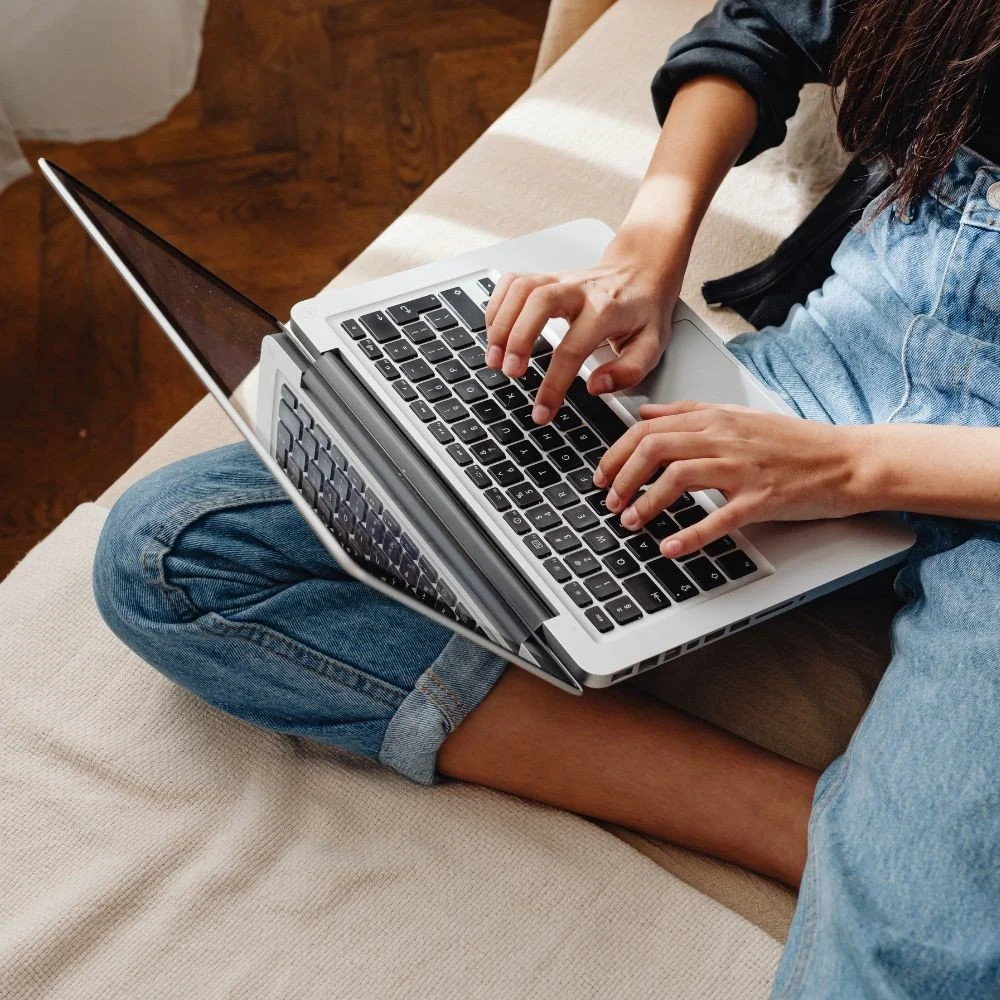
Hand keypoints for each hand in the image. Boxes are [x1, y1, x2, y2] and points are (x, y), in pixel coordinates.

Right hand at [483, 231, 685, 423]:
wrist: (643, 271)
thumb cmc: (644, 311)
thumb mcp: (652, 346)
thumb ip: (628, 371)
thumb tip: (595, 387)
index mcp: (606, 310)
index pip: (573, 349)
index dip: (553, 384)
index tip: (542, 411)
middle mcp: (579, 290)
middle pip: (538, 302)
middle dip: (517, 339)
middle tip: (509, 372)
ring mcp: (559, 279)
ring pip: (520, 288)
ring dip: (500, 323)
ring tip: (494, 358)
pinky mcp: (545, 277)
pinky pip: (512, 282)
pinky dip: (497, 306)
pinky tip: (494, 331)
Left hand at [593, 401, 866, 557]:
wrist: (848, 459)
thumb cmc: (795, 443)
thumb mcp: (737, 416)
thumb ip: (689, 413)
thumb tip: (645, 412)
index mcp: (716, 418)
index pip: (649, 428)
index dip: (617, 452)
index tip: (603, 474)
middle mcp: (725, 437)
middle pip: (654, 447)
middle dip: (622, 476)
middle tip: (609, 500)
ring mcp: (744, 467)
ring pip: (678, 475)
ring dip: (646, 502)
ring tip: (630, 522)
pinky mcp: (762, 498)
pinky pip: (718, 517)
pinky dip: (689, 535)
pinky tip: (669, 547)